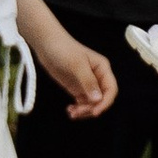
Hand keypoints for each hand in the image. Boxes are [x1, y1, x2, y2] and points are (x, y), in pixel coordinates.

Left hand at [19, 0, 115, 117]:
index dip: (105, 102)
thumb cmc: (64, 50)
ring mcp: (87, 83)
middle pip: (102, 99)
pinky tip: (70, 109)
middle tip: (78, 112)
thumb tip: (98, 99)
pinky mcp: (77, 87)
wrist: (47, 45)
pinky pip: (82, 102)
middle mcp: (97, 77)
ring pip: (92, 103)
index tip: (95, 112)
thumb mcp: (77, 65)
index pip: (111, 90)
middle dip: (92, 108)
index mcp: (102, 69)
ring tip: (72, 112)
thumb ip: (88, 82)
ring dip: (84, 110)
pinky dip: (78, 108)